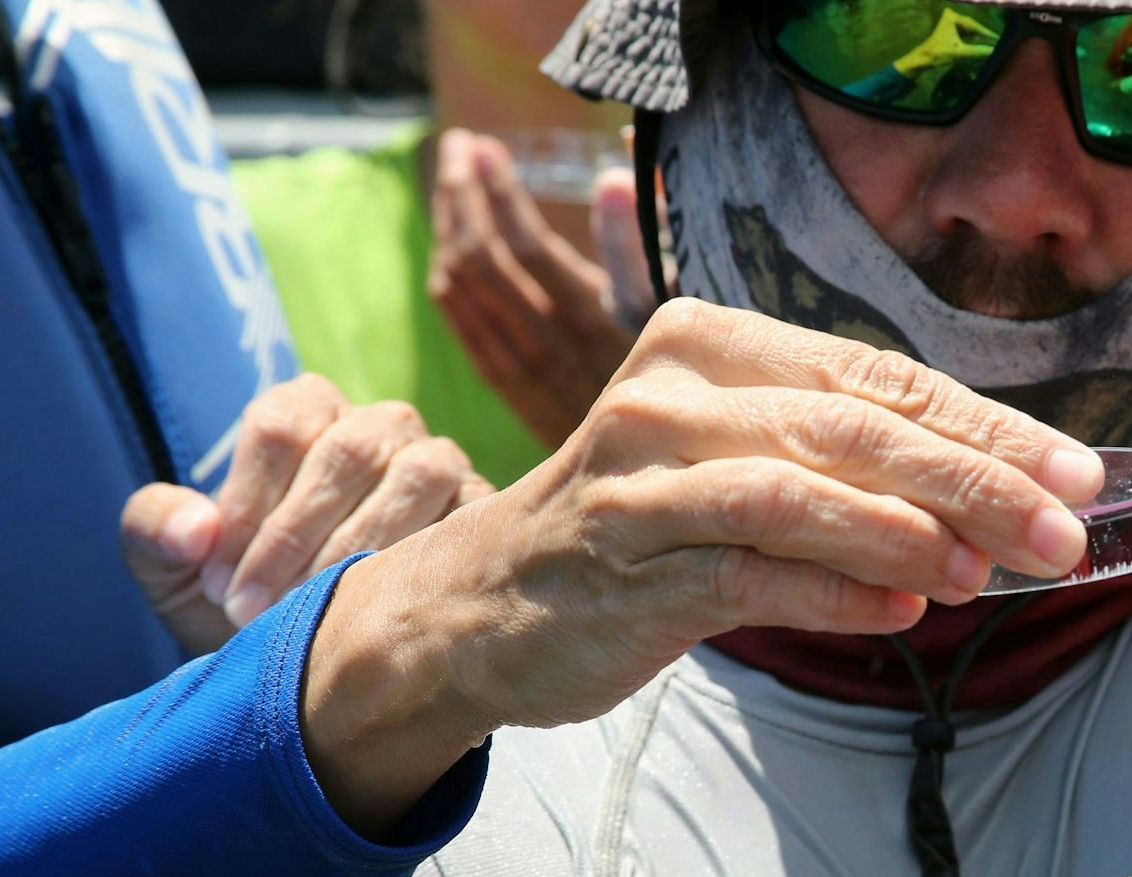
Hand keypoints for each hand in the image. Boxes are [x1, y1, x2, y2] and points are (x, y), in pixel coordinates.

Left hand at [119, 374, 493, 656]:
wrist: (324, 667)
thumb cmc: (246, 604)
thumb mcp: (176, 576)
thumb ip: (155, 534)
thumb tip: (197, 528)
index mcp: (307, 410)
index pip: (281, 426)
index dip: (246, 505)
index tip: (218, 582)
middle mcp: (380, 425)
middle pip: (348, 450)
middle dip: (294, 537)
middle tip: (252, 612)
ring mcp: (440, 464)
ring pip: (417, 475)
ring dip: (361, 547)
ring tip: (319, 611)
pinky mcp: (485, 512)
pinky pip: (470, 520)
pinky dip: (427, 563)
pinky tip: (387, 612)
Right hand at [301, 299, 1105, 835]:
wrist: (486, 601)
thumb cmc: (645, 525)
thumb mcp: (743, 462)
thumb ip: (849, 468)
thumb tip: (997, 506)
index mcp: (715, 342)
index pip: (879, 378)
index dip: (988, 426)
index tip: (1076, 475)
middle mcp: (673, 393)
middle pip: (852, 428)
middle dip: (975, 480)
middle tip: (1060, 534)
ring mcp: (640, 477)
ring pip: (798, 493)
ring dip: (910, 536)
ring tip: (989, 574)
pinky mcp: (622, 564)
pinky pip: (748, 575)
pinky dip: (835, 596)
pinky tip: (904, 612)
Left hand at [427, 128, 650, 450]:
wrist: (658, 474)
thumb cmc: (683, 385)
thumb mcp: (672, 312)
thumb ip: (638, 245)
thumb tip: (614, 174)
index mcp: (586, 318)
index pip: (521, 243)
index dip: (496, 191)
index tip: (484, 146)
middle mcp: (544, 343)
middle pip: (477, 257)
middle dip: (461, 195)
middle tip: (457, 148)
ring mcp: (520, 369)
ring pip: (460, 287)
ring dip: (448, 228)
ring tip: (452, 184)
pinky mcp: (510, 390)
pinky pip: (461, 326)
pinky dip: (448, 280)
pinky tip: (449, 251)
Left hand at [893, 11, 999, 77]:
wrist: (923, 60)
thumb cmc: (939, 54)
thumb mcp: (960, 53)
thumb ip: (978, 51)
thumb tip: (994, 51)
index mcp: (952, 16)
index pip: (974, 25)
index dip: (987, 33)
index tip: (999, 39)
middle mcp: (952, 15)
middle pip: (972, 26)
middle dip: (984, 35)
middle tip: (998, 41)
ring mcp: (950, 22)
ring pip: (969, 30)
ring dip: (979, 37)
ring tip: (992, 43)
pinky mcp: (950, 29)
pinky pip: (965, 33)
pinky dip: (972, 39)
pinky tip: (982, 43)